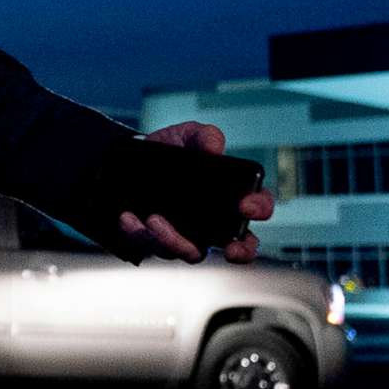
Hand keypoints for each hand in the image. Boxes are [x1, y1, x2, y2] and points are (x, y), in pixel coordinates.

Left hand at [119, 119, 273, 264]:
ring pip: (190, 253)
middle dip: (241, 251)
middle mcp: (213, 222)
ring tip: (154, 218)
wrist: (129, 161)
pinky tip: (128, 218)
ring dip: (174, 240)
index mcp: (229, 196)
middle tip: (230, 248)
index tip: (246, 206)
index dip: (259, 209)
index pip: (258, 206)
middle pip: (240, 247)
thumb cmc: (170, 152)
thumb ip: (204, 136)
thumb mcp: (187, 136)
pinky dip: (138, 234)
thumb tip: (214, 148)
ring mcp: (185, 235)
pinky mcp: (157, 242)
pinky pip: (150, 247)